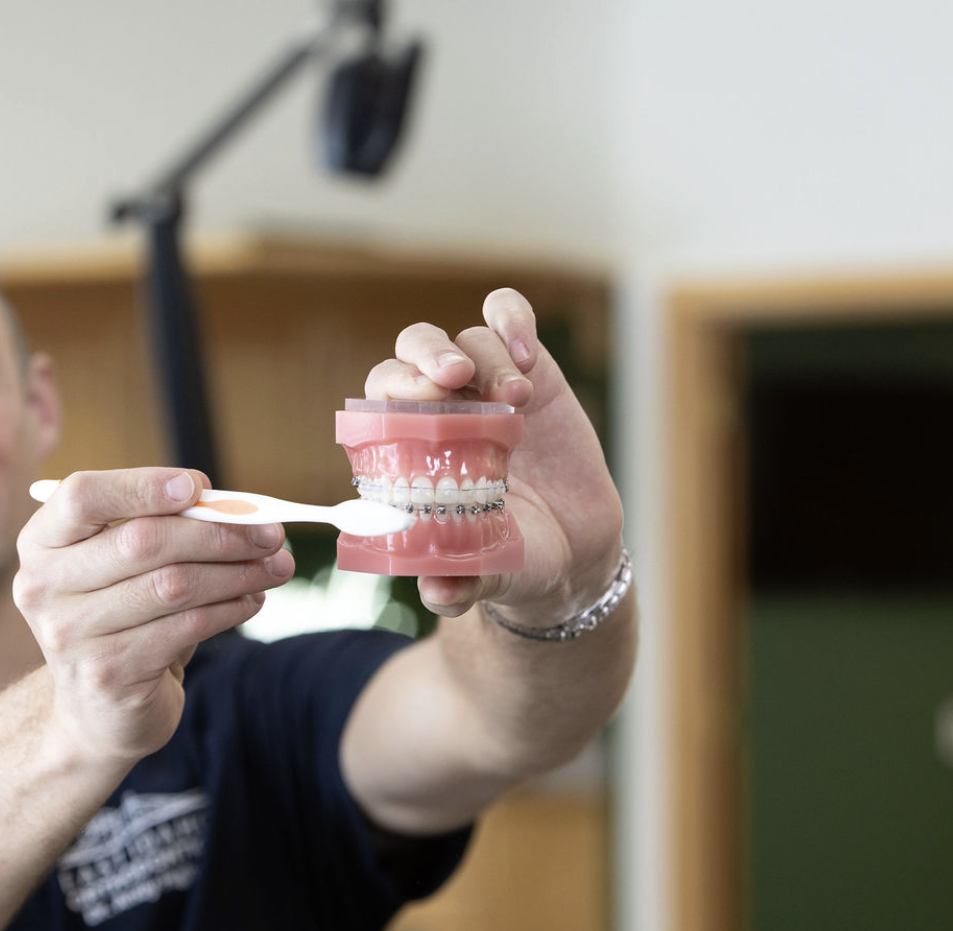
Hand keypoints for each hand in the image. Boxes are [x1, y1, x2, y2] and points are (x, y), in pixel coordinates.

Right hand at [13, 469, 293, 762]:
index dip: (144, 486)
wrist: (98, 711)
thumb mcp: (124, 567)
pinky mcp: (108, 673)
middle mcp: (44, 586)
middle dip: (218, 532)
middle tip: (271, 533)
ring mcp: (70, 633)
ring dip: (236, 572)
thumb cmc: (120, 620)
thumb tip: (236, 507)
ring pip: (173, 585)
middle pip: (142, 540)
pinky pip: (186, 627)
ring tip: (275, 567)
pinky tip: (251, 601)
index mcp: (42, 542)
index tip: (201, 486)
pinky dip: (229, 609)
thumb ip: (162, 528)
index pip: (82, 496)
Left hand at [365, 288, 624, 624]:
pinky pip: (508, 316)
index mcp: (409, 449)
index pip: (381, 399)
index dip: (394, 390)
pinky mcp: (530, 369)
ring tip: (516, 397)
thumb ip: (459, 583)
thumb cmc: (508, 560)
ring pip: (465, 338)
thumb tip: (438, 593)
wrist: (571, 556)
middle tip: (456, 379)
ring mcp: (484, 385)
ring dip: (485, 355)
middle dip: (426, 355)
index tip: (421, 402)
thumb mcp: (486, 575)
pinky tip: (527, 356)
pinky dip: (512, 320)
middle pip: (413, 352)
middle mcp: (440, 409)